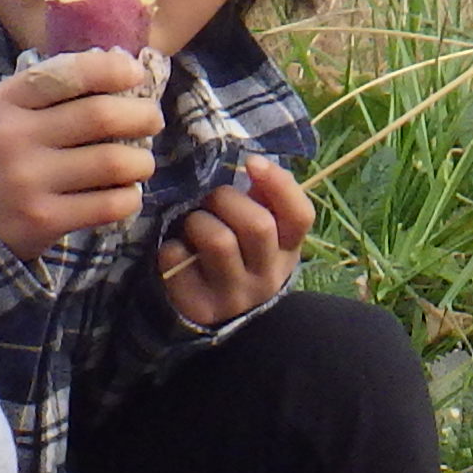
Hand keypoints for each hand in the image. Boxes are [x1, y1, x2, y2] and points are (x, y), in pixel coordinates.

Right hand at [0, 50, 159, 257]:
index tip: (135, 74)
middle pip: (100, 116)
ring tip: (142, 161)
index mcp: (5, 102)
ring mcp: (29, 182)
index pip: (68, 73)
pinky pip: (109, 205)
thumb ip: (51, 88)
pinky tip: (126, 192)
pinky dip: (129, 196)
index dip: (111, 70)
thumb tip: (120, 65)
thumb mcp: (6, 110)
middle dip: (142, 115)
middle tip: (152, 119)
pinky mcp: (44, 221)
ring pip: (113, 162)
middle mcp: (15, 139)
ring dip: (142, 160)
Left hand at [161, 156, 310, 327]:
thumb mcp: (261, 229)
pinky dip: (172, 248)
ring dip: (198, 222)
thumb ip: (263, 199)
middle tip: (211, 201)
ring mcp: (236, 295)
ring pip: (219, 240)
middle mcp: (268, 276)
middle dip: (226, 199)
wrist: (218, 309)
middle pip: (258, 224)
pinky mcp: (201, 306)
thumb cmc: (238, 254)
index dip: (279, 183)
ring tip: (194, 226)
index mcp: (287, 250)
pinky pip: (179, 260)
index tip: (252, 163)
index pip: (300, 215)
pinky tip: (179, 251)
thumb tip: (253, 163)